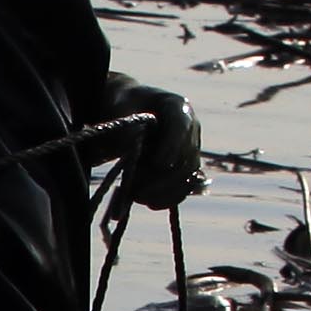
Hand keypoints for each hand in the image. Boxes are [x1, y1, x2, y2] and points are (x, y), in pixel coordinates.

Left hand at [106, 82, 200, 207]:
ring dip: (165, 191)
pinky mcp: (184, 169)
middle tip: (139, 191)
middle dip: (164, 178)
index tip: (158, 164)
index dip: (173, 146)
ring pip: (188, 176)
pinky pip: (184, 188)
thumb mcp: (118, 110)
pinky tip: (151, 203)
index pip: (181, 125)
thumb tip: (134, 143)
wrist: (126, 113)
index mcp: (176, 107)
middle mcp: (191, 129)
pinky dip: (168, 198)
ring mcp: (190, 150)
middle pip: (187, 157)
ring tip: (139, 198)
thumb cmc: (120, 108)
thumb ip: (127, 127)